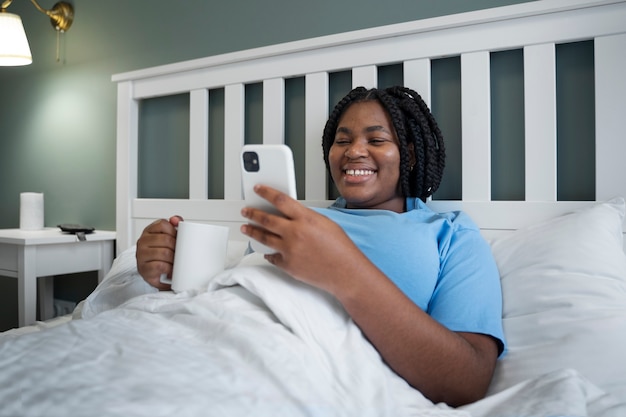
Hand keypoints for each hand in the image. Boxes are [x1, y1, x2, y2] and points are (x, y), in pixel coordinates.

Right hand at [135, 215, 182, 289]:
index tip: (178, 239)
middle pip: (166, 239)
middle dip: (176, 248)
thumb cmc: (164, 255)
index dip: (174, 232)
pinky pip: (160, 266)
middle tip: (180, 253)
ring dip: (174, 259)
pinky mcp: (143, 269)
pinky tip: (170, 270)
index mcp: (149, 231)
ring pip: (164, 253)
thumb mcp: (170, 238)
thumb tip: (176, 219)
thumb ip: (175, 226)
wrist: (158, 275)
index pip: (163, 224)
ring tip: (176, 262)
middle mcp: (142, 241)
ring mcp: (141, 255)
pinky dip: (169, 268)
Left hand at [240, 185, 368, 294]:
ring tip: (246, 227)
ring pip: (263, 237)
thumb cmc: (340, 248)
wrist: (345, 272)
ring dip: (252, 231)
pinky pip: (271, 257)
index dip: (266, 192)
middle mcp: (295, 233)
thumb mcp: (325, 223)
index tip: (257, 190)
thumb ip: (306, 217)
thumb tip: (291, 214)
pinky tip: (265, 251)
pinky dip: (268, 253)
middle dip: (252, 213)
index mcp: (305, 219)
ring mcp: (289, 250)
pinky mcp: (287, 265)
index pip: (280, 200)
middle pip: (266, 219)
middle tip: (246, 211)